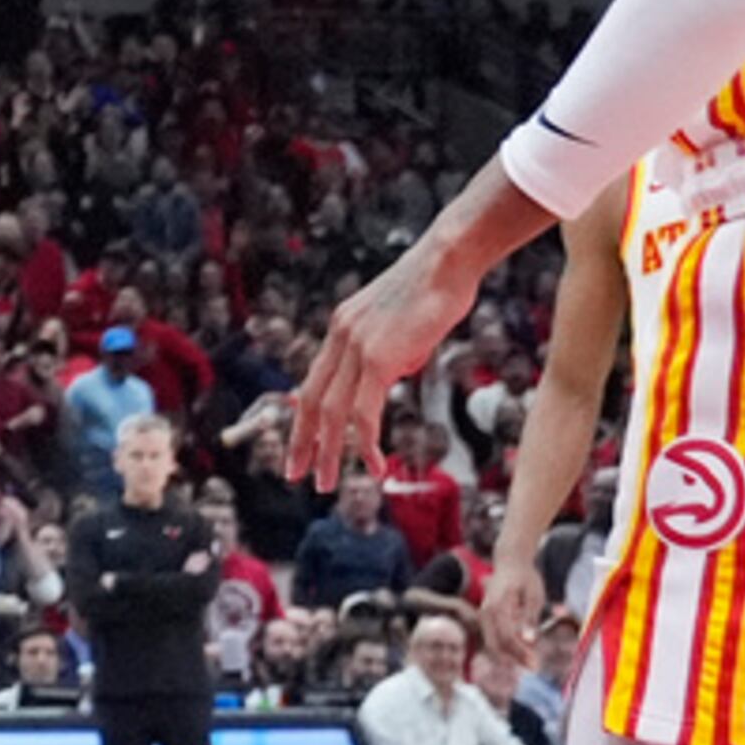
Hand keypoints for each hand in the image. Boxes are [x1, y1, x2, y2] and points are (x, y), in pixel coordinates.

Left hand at [290, 230, 484, 486]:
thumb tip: (393, 371)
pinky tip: (374, 467)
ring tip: (326, 483)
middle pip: (311, 400)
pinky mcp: (378, 358)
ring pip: (332, 413)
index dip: (305, 416)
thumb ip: (389, 349)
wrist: (447, 260)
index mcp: (341, 327)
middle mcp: (340, 336)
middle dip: (302, 441)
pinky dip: (366, 443)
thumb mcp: (401, 322)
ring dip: (328, 452)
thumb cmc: (436, 287)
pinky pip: (364, 411)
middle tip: (297, 474)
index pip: (315, 380)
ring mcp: (355, 346)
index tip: (302, 442)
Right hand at [480, 558, 549, 679]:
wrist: (511, 562)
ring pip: (492, 643)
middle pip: (495, 644)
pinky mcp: (487, 617)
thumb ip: (530, 618)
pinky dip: (506, 648)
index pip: (506, 638)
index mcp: (497, 606)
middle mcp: (486, 612)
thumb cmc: (525, 578)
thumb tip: (529, 640)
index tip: (536, 664)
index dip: (520, 654)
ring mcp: (484, 615)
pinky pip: (493, 637)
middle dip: (514, 659)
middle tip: (535, 667)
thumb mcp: (534, 595)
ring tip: (531, 662)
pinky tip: (522, 652)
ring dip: (510, 656)